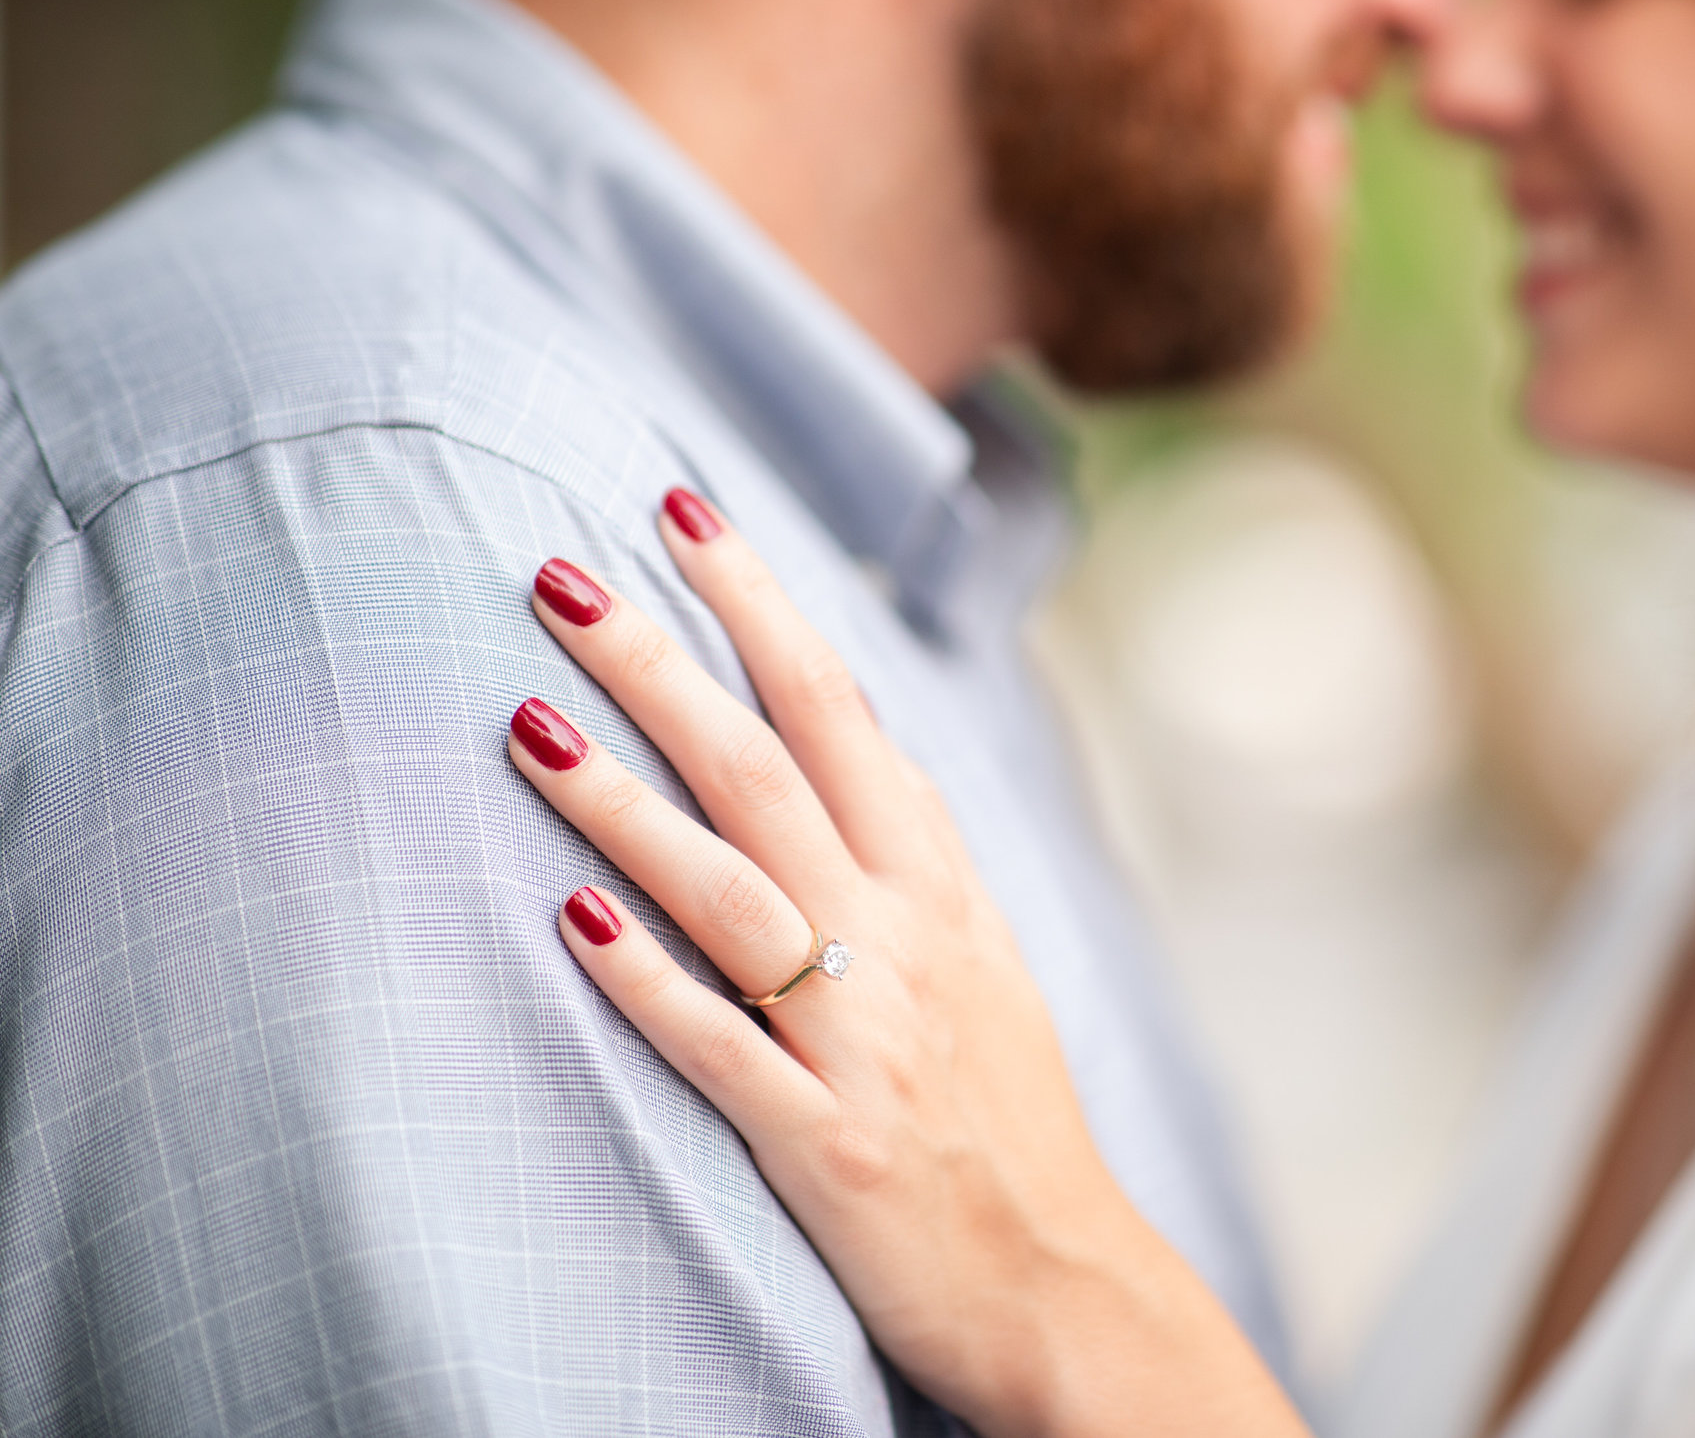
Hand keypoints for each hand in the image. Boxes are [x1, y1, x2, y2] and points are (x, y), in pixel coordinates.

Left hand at [505, 491, 1303, 1437]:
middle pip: (771, 771)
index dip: (760, 608)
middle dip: (664, 663)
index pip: (844, 712)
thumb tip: (849, 740)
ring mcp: (864, 1042)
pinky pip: (725, 1051)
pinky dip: (653, 985)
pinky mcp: (822, 1145)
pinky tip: (573, 926)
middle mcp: (904, 944)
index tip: (681, 516)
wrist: (1065, 1281)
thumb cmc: (1006, 1112)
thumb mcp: (982, 958)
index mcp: (941, 889)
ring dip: (627, 802)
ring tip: (525, 717)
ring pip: (736, 892)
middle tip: (558, 571)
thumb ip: (911, 852)